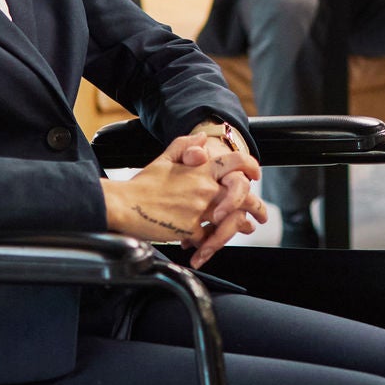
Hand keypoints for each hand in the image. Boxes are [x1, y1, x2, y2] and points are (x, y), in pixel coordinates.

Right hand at [104, 135, 262, 260]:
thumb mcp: (164, 158)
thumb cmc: (142, 184)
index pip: (235, 162)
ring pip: (230, 220)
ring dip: (241, 226)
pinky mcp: (189, 230)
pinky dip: (210, 244)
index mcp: (200, 169)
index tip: (256, 174)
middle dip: (256, 206)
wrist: (123, 204)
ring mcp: (198, 209)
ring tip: (245, 229)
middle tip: (260, 214)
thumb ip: (185, 146)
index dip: (250, 165)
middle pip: (242, 195)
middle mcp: (204, 188)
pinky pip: (208, 239)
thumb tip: (203, 139)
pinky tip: (209, 246)